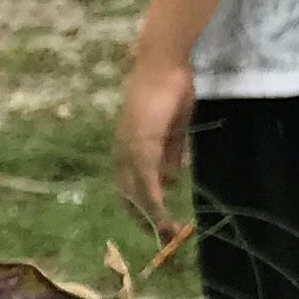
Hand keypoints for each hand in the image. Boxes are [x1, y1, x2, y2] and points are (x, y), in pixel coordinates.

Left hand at [117, 54, 194, 229]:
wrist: (165, 63)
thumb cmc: (171, 89)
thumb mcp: (174, 129)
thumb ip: (170, 153)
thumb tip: (170, 179)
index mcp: (130, 149)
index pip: (131, 186)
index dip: (144, 207)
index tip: (158, 224)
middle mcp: (124, 152)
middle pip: (130, 196)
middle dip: (146, 218)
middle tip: (164, 235)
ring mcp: (130, 149)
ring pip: (137, 192)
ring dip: (152, 214)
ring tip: (168, 232)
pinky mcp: (141, 145)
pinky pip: (145, 180)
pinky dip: (153, 200)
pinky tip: (161, 215)